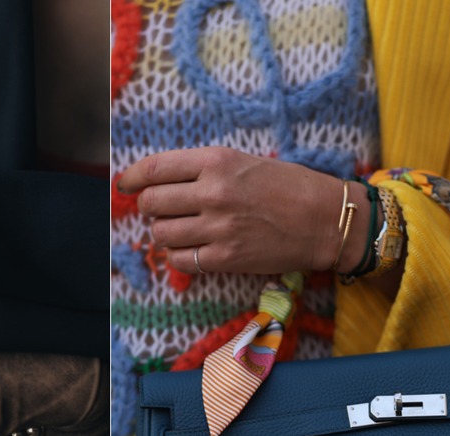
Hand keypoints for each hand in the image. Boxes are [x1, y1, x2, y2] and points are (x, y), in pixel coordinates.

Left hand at [117, 147, 369, 273]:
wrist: (324, 220)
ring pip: (160, 233)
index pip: (154, 168)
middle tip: (160, 208)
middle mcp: (212, 193)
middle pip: (150, 203)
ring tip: (178, 228)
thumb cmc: (286, 185)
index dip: (131, 177)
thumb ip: (200, 169)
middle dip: (148, 206)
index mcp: (216, 162)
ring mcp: (218, 228)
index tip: (124, 183)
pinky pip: (179, 260)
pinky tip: (190, 247)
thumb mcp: (242, 161)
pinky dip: (177, 254)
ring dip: (162, 231)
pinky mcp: (225, 258)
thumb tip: (156, 179)